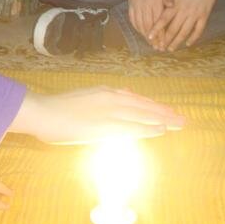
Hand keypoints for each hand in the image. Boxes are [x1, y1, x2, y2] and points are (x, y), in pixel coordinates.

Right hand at [10, 86, 184, 144]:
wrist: (42, 112)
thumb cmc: (58, 109)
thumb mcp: (84, 98)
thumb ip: (103, 100)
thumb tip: (121, 97)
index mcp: (105, 93)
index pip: (136, 100)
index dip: (153, 106)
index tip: (167, 112)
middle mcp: (110, 98)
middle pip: (143, 106)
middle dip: (164, 112)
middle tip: (182, 119)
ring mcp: (108, 111)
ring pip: (142, 115)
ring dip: (162, 120)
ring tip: (179, 124)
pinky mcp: (104, 125)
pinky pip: (131, 127)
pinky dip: (147, 128)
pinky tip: (160, 130)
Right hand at [127, 0, 169, 40]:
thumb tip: (172, 5)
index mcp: (155, 2)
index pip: (159, 22)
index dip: (161, 34)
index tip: (164, 44)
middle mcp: (145, 6)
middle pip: (149, 26)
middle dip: (154, 39)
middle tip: (158, 48)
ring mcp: (136, 6)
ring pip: (140, 25)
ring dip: (145, 36)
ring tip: (151, 44)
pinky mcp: (131, 7)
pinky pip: (133, 20)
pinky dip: (138, 28)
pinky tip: (143, 34)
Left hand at [147, 0, 224, 50]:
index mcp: (176, 4)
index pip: (164, 19)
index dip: (156, 29)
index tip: (150, 37)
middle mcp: (185, 11)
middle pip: (174, 29)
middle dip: (166, 39)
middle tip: (159, 48)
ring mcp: (196, 14)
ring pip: (185, 32)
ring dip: (177, 41)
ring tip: (171, 49)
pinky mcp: (205, 16)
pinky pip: (199, 30)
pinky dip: (194, 38)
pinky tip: (188, 44)